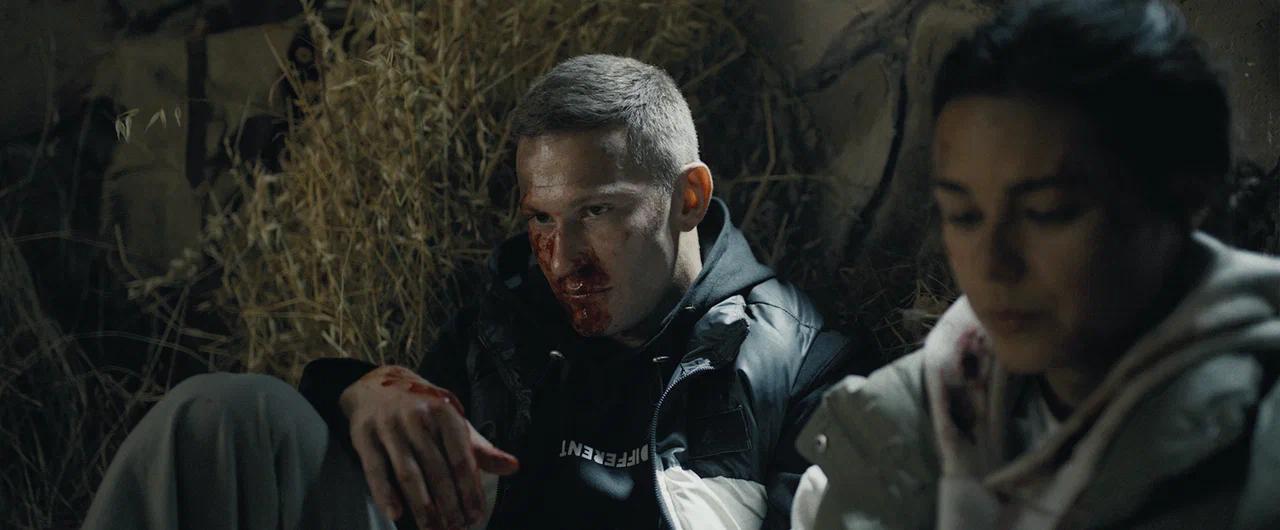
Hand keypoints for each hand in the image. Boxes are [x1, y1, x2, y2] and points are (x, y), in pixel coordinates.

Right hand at [340, 365, 518, 528]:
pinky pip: (376, 470)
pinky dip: (385, 493)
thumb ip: (479, 448)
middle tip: (457, 528)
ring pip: (409, 474)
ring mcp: (389, 426)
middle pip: (437, 470)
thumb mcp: (453, 420)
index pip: (461, 458)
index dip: (470, 490)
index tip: (476, 516)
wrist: (376, 385)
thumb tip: (513, 467)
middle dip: (449, 505)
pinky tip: (397, 514)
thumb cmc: (423, 409)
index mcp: (444, 412)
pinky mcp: (363, 436)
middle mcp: (417, 417)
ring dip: (423, 507)